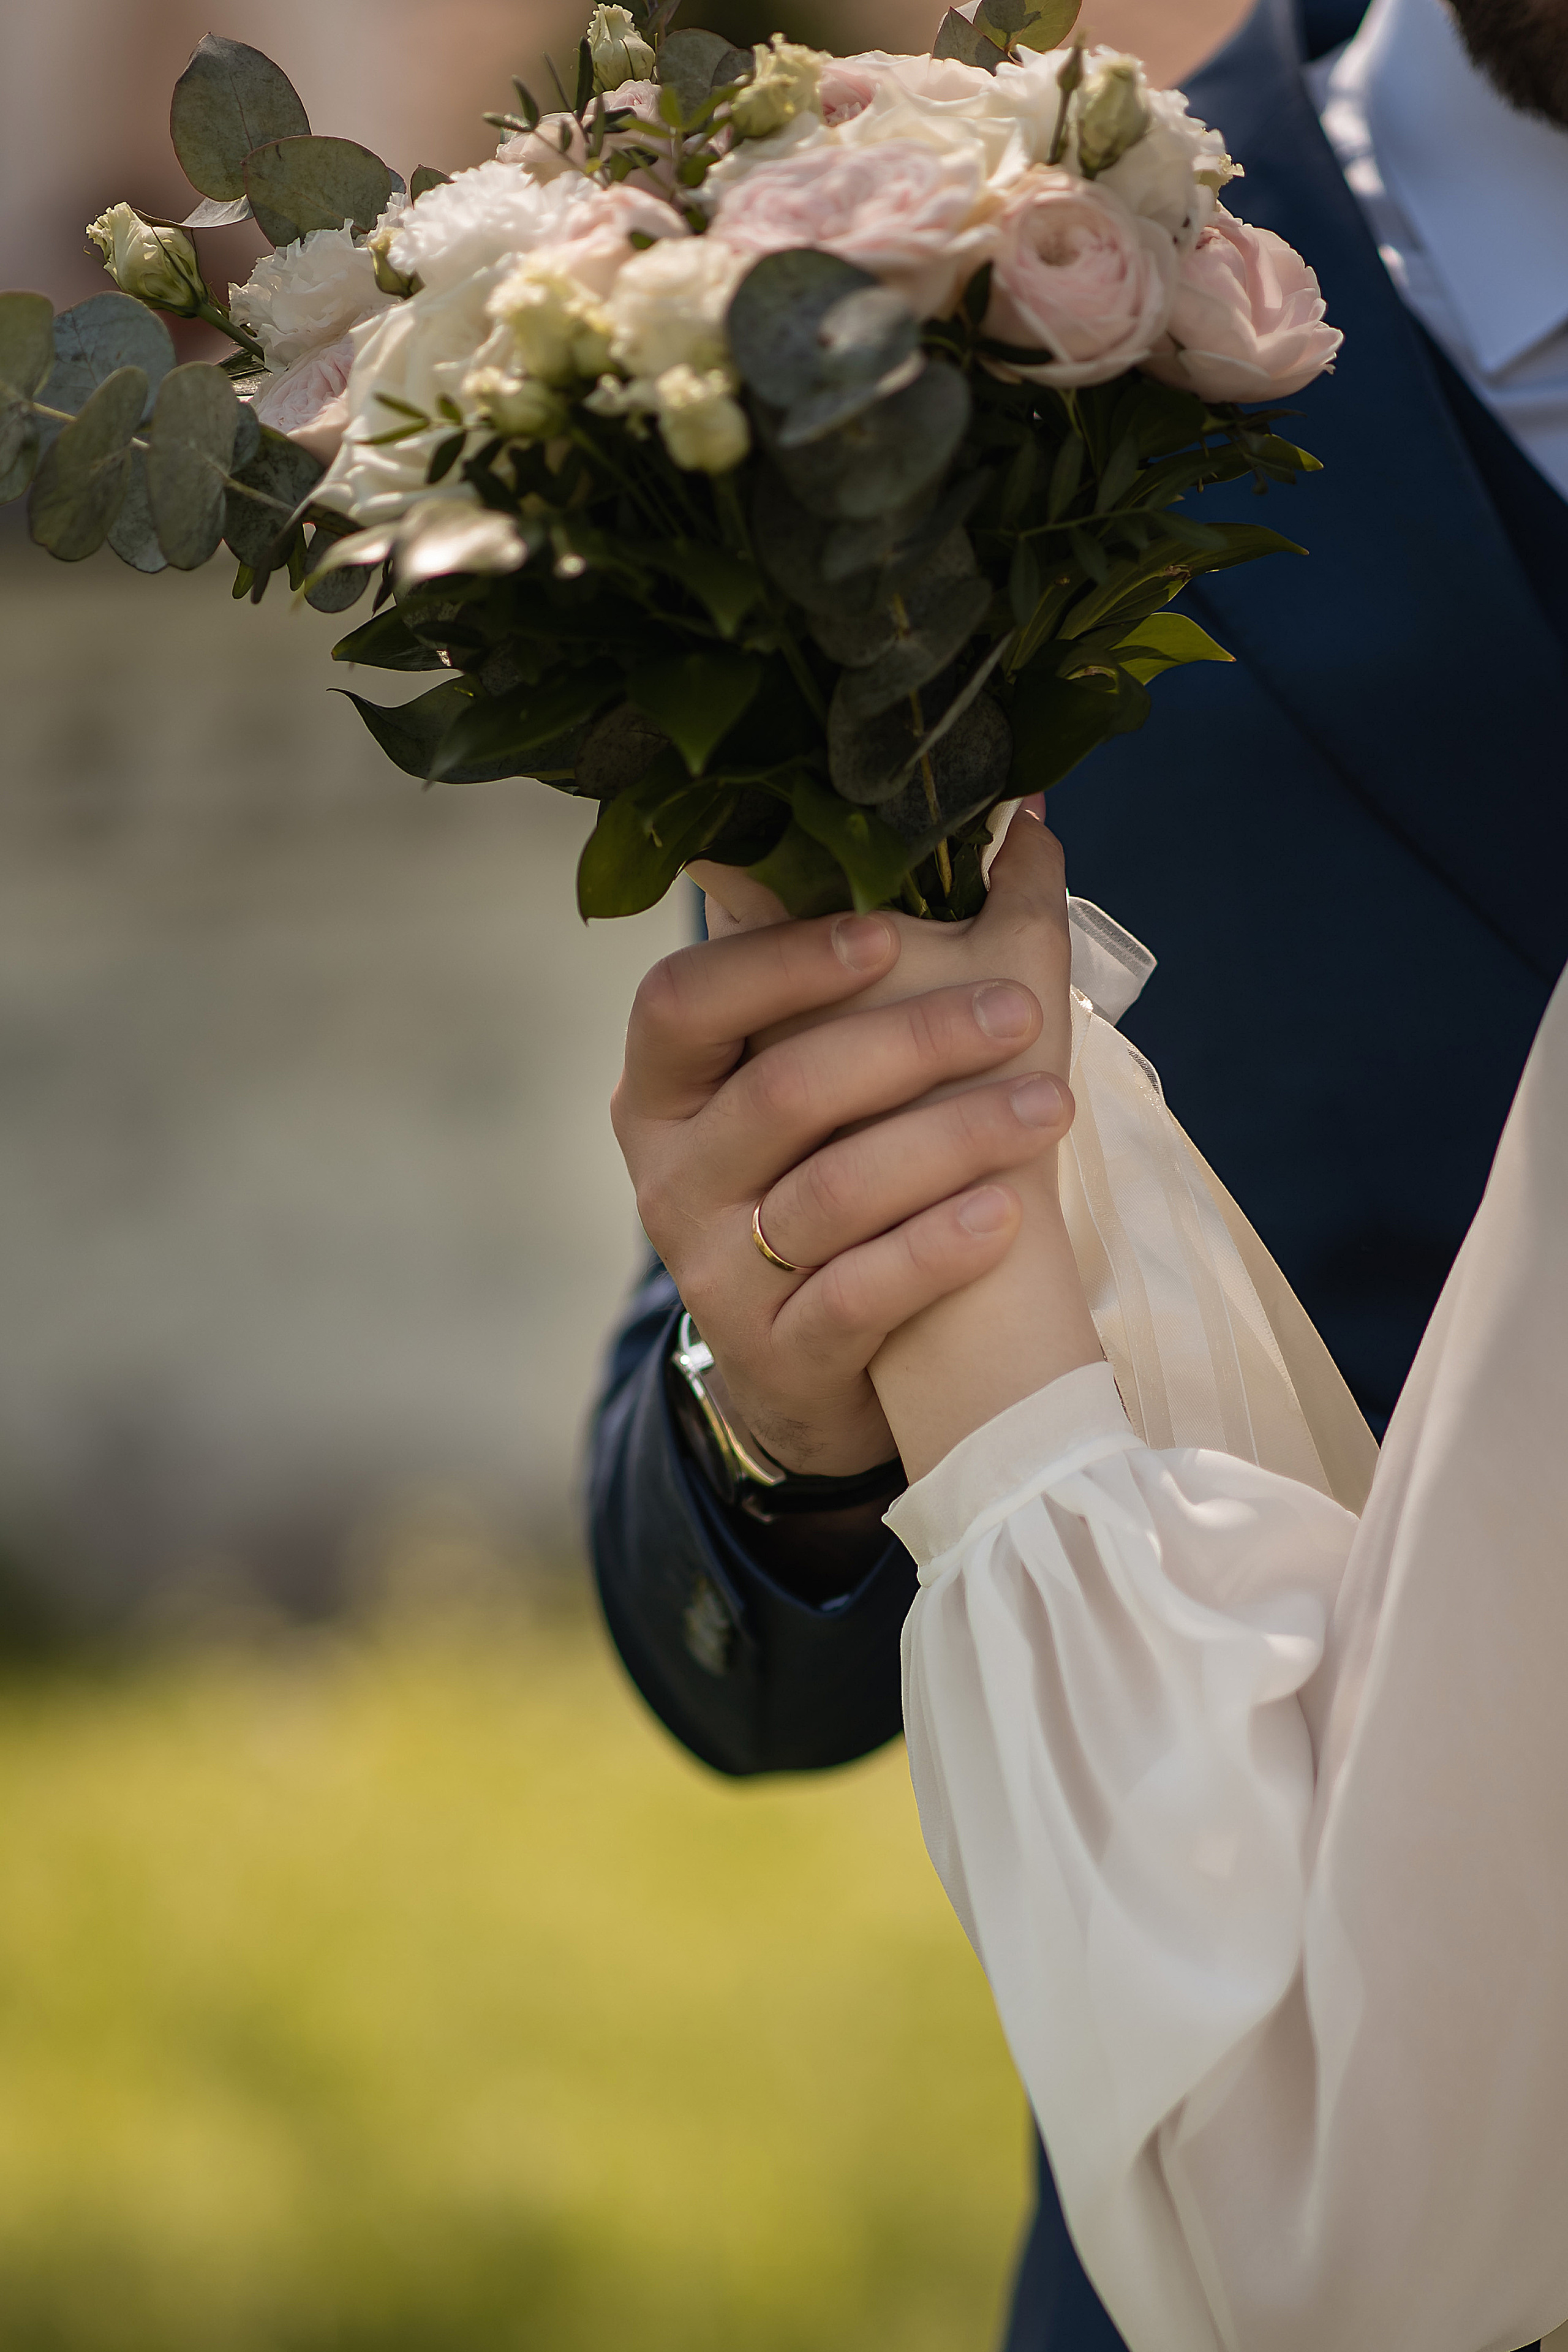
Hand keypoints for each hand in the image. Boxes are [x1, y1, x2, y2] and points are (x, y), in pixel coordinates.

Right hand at [611, 836, 1075, 1476]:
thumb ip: (881, 956)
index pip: (682, 1001)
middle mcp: (669, 1174)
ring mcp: (714, 1271)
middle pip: (781, 1094)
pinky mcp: (775, 1353)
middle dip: (911, 1045)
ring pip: (833, 1196)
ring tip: (1052, 1106)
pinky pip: (855, 1298)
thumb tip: (1024, 816)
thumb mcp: (817, 1071)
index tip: (887, 932)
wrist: (808, 1359)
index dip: (778, 963)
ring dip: (951, 1141)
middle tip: (1023, 1012)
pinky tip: (1007, 1212)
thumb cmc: (830, 1172)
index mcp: (666, 1085)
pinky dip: (934, 1250)